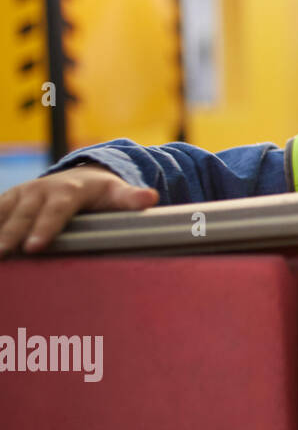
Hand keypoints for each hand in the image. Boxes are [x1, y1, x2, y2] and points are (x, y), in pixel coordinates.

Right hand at [0, 165, 158, 257]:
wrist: (81, 176)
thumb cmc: (102, 192)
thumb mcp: (117, 193)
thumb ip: (131, 198)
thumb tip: (151, 197)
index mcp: (69, 189)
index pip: (57, 210)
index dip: (46, 227)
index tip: (35, 247)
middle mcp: (41, 189)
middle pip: (25, 214)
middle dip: (12, 234)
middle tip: (3, 253)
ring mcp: (22, 193)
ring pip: (4, 213)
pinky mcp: (8, 200)